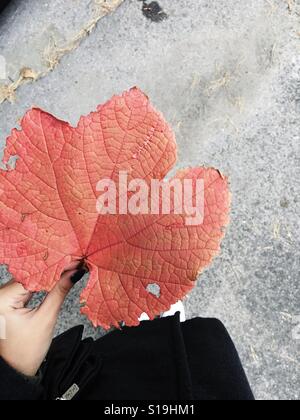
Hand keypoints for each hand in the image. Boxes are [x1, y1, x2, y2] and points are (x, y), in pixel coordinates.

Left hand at [0, 262, 83, 376]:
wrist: (15, 370)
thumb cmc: (26, 351)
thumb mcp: (46, 319)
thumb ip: (60, 292)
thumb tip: (75, 272)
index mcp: (3, 298)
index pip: (34, 274)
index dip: (56, 266)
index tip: (75, 260)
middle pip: (32, 273)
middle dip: (54, 267)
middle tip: (75, 261)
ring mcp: (3, 296)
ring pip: (31, 277)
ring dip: (49, 273)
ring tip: (69, 266)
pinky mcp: (8, 299)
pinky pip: (27, 284)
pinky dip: (42, 281)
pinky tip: (56, 276)